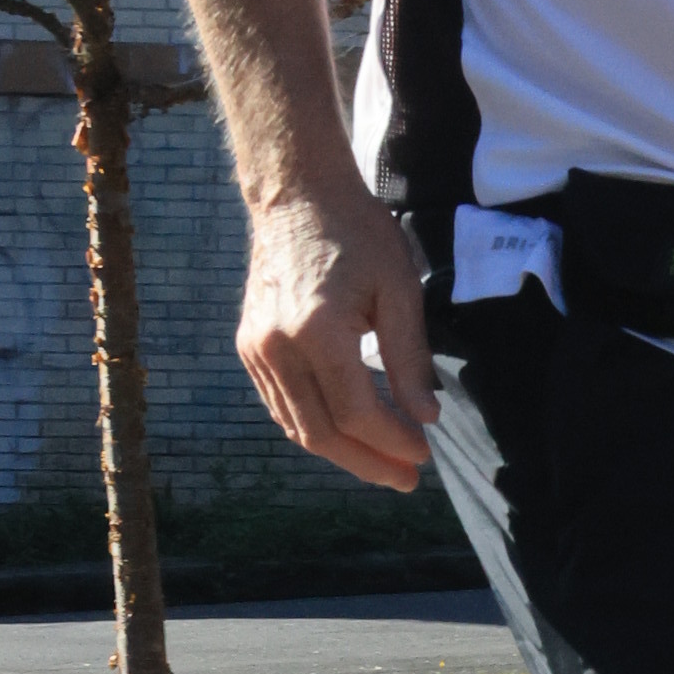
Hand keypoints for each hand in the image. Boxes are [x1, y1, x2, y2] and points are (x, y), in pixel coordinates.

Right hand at [237, 187, 438, 493]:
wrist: (297, 196)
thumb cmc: (356, 233)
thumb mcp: (399, 289)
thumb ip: (410, 359)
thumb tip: (424, 418)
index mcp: (317, 331)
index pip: (356, 412)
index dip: (391, 441)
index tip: (422, 454)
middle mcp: (277, 347)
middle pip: (321, 432)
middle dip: (367, 462)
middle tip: (405, 478)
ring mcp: (256, 349)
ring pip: (297, 425)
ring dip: (341, 451)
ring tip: (381, 461)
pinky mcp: (249, 346)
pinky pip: (280, 404)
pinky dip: (313, 426)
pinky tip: (346, 432)